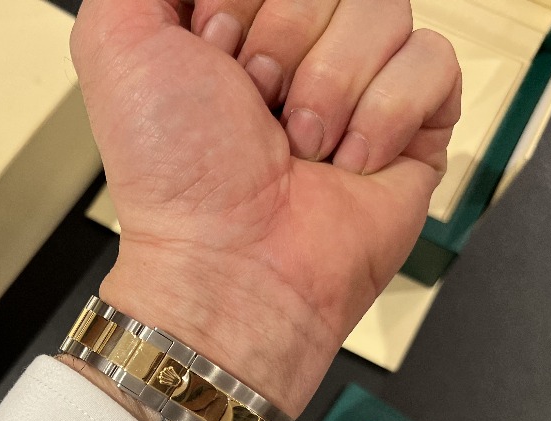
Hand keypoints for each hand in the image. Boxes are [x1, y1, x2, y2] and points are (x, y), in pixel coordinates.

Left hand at [70, 0, 460, 416]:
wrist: (231, 264)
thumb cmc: (175, 175)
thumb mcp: (116, 42)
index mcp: (235, 22)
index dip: (238, 1)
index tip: (210, 54)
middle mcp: (299, 49)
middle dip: (282, 41)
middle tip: (254, 106)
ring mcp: (360, 84)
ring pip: (387, 9)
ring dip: (330, 85)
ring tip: (300, 144)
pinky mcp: (414, 122)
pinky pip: (434, 59)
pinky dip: (385, 114)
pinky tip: (347, 159)